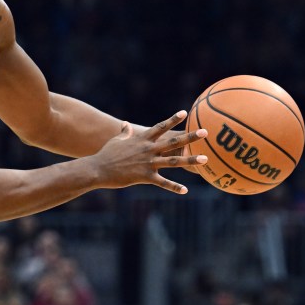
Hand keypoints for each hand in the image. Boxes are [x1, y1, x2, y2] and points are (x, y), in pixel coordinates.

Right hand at [91, 111, 206, 193]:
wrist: (98, 168)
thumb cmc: (106, 154)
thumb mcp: (117, 140)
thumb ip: (124, 132)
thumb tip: (125, 124)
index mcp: (142, 139)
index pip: (161, 126)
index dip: (173, 119)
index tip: (185, 113)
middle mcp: (148, 149)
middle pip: (173, 141)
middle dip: (190, 136)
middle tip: (206, 132)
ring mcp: (148, 163)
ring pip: (173, 161)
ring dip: (190, 160)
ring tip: (204, 159)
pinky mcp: (145, 177)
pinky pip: (163, 183)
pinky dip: (174, 187)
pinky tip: (185, 190)